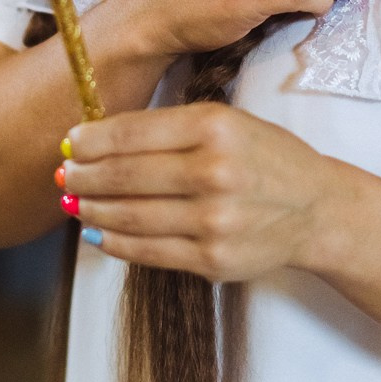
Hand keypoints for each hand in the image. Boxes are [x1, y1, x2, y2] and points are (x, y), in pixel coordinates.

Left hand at [61, 102, 350, 281]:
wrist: (316, 209)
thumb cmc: (265, 158)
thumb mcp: (227, 121)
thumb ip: (168, 128)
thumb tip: (94, 142)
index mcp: (214, 126)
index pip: (130, 133)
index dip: (90, 141)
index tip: (70, 143)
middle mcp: (213, 172)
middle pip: (122, 176)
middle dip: (83, 177)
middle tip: (64, 175)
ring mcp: (213, 221)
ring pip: (128, 216)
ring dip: (92, 210)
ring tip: (76, 202)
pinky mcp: (212, 260)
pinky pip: (147, 251)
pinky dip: (115, 241)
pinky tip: (100, 231)